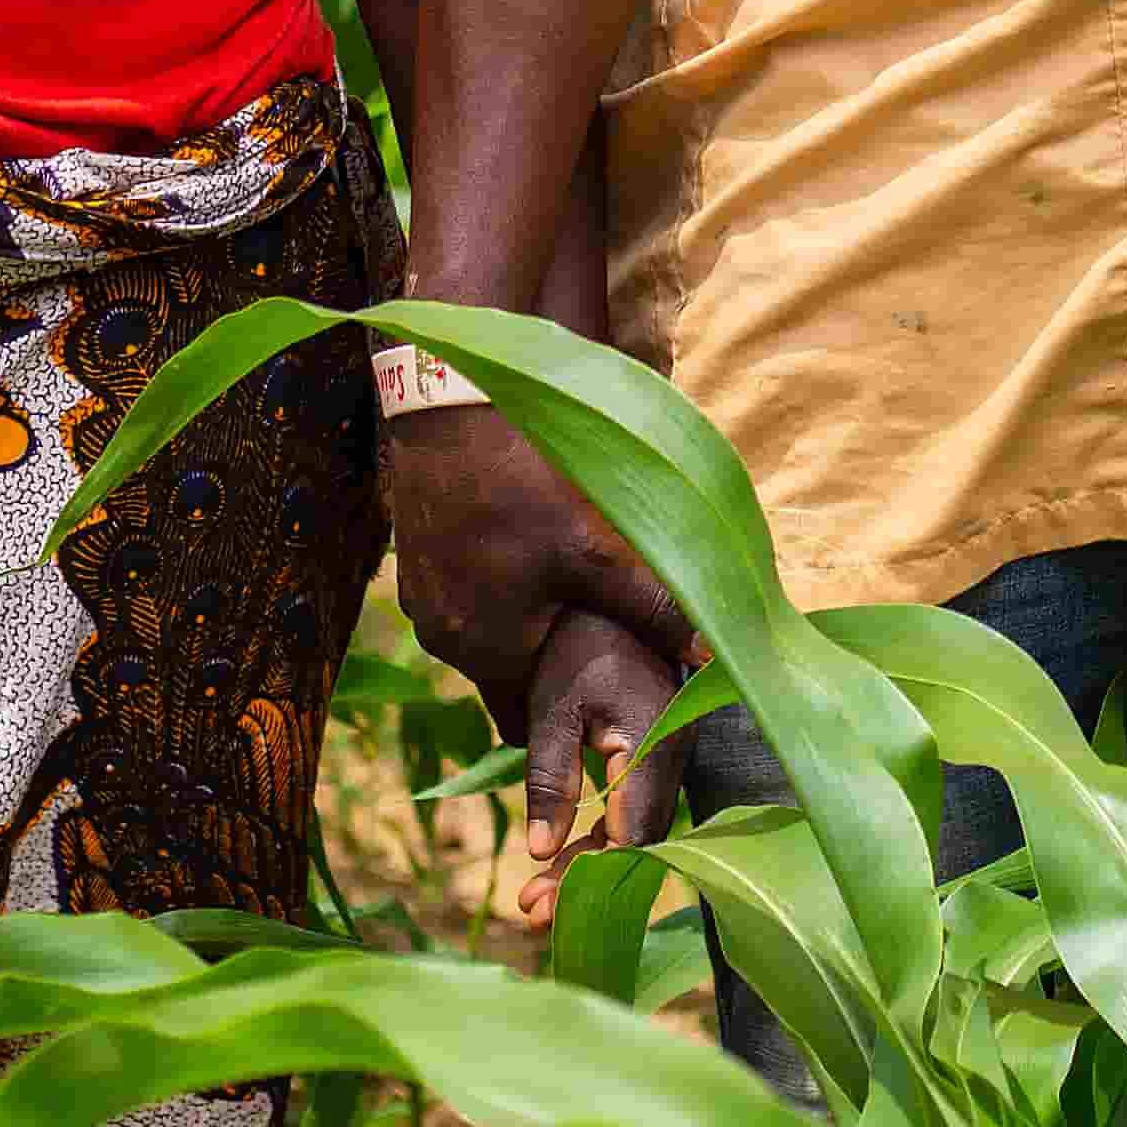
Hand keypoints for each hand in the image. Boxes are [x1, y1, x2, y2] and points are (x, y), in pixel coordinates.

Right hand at [385, 405, 693, 752]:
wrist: (449, 404)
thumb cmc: (521, 485)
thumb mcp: (596, 550)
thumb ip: (653, 608)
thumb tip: (711, 655)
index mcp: (485, 650)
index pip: (529, 722)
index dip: (569, 712)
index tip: (606, 697)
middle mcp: (445, 635)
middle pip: (506, 677)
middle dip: (548, 667)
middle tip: (594, 641)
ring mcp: (423, 596)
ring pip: (484, 632)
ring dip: (522, 621)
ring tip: (566, 591)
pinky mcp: (415, 556)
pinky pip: (462, 592)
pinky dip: (496, 585)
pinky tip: (525, 549)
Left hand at [511, 608, 688, 926]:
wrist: (606, 592)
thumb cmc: (575, 645)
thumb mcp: (550, 710)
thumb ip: (548, 780)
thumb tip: (539, 851)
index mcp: (654, 741)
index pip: (630, 832)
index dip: (589, 874)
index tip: (539, 903)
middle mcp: (675, 752)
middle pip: (635, 838)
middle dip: (584, 877)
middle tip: (528, 911)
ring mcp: (671, 753)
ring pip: (635, 827)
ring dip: (590, 861)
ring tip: (535, 896)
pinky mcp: (658, 752)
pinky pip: (634, 806)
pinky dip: (600, 834)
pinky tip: (563, 857)